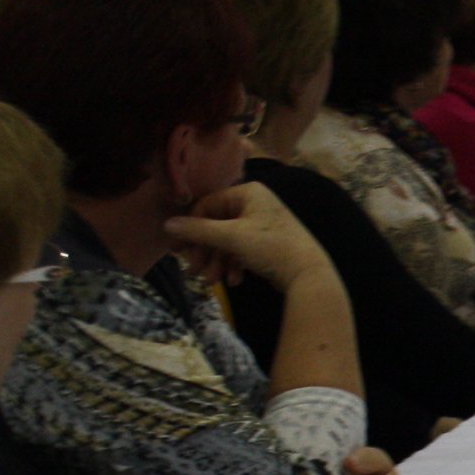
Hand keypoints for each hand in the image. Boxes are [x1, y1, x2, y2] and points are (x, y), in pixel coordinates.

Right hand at [165, 181, 335, 292]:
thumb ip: (198, 230)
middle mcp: (254, 203)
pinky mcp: (266, 243)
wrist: (308, 273)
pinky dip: (234, 265)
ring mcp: (261, 223)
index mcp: (247, 192)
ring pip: (227, 241)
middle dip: (205, 251)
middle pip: (216, 225)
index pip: (208, 206)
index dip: (191, 228)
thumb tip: (167, 224)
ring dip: (217, 262)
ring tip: (213, 281)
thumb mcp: (231, 238)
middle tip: (194, 271)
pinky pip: (241, 250)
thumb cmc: (270, 247)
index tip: (178, 250)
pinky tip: (234, 281)